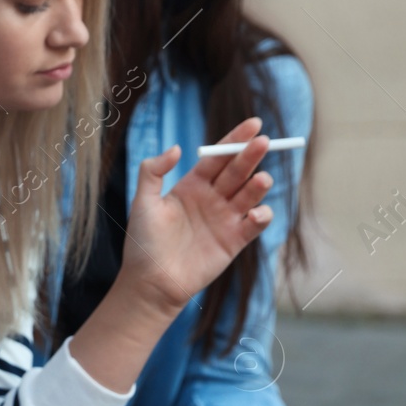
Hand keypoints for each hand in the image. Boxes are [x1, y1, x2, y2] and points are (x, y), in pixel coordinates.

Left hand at [120, 117, 273, 312]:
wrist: (151, 281)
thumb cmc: (143, 241)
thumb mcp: (143, 201)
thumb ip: (153, 171)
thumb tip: (179, 147)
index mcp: (191, 185)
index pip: (218, 157)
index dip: (235, 140)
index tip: (254, 123)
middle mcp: (211, 198)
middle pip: (237, 171)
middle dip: (251, 155)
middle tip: (263, 142)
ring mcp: (225, 218)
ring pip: (250, 194)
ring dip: (259, 185)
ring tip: (261, 179)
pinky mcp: (234, 241)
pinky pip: (255, 224)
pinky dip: (261, 216)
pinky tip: (255, 213)